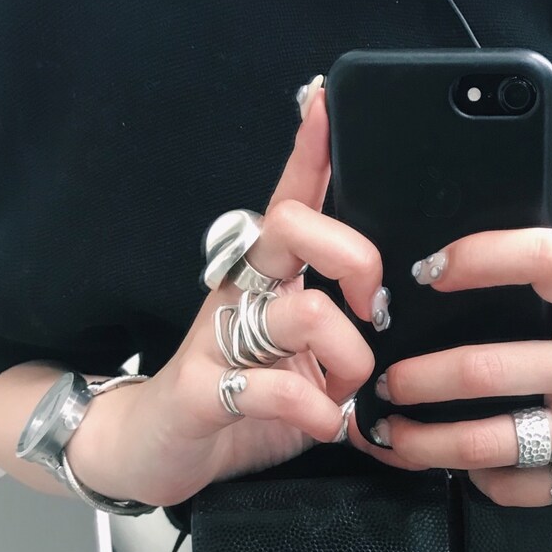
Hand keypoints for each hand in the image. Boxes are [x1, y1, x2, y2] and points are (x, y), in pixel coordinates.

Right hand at [66, 87, 387, 506]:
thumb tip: (398, 317)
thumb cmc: (240, 399)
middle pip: (295, 229)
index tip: (329, 101)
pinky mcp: (201, 391)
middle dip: (356, 259)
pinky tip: (324, 426)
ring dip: (348, 363)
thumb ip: (340, 329)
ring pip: (305, 313)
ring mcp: (216, 339)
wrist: (154, 450)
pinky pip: (273, 389)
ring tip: (343, 396)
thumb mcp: (299, 357)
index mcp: (266, 278)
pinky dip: (317, 414)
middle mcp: (240, 293)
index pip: (292, 201)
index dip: (311, 151)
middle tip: (370, 309)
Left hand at [367, 227, 551, 506]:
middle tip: (380, 382)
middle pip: (484, 369)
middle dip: (414, 379)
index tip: (428, 268)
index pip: (545, 260)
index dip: (481, 256)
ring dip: (424, 442)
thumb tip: (455, 296)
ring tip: (393, 435)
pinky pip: (518, 486)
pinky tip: (465, 466)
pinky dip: (480, 478)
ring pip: (489, 442)